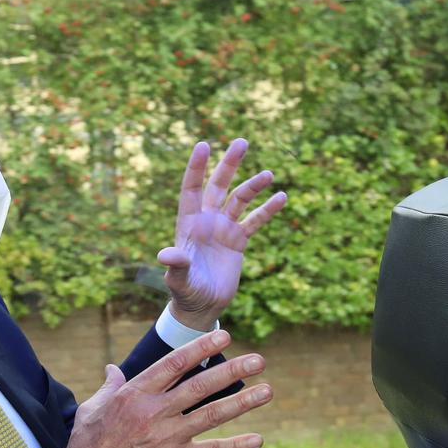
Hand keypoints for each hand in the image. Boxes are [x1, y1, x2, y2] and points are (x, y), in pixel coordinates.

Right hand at [60, 330, 272, 447]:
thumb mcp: (91, 409)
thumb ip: (109, 387)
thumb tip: (112, 369)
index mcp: (134, 395)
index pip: (174, 364)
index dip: (200, 348)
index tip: (223, 336)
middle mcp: (154, 412)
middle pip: (200, 386)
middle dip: (232, 370)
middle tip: (258, 360)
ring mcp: (167, 438)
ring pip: (211, 415)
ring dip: (242, 402)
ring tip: (267, 391)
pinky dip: (235, 446)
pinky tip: (256, 440)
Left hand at [160, 139, 287, 330]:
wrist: (202, 306)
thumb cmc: (185, 292)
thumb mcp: (179, 279)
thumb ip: (176, 265)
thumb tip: (166, 254)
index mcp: (189, 224)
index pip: (192, 189)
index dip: (197, 168)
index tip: (204, 144)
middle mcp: (206, 221)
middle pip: (218, 186)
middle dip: (229, 164)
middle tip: (241, 141)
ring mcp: (223, 229)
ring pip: (239, 199)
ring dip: (253, 185)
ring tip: (269, 174)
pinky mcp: (238, 241)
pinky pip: (255, 221)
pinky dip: (268, 209)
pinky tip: (282, 197)